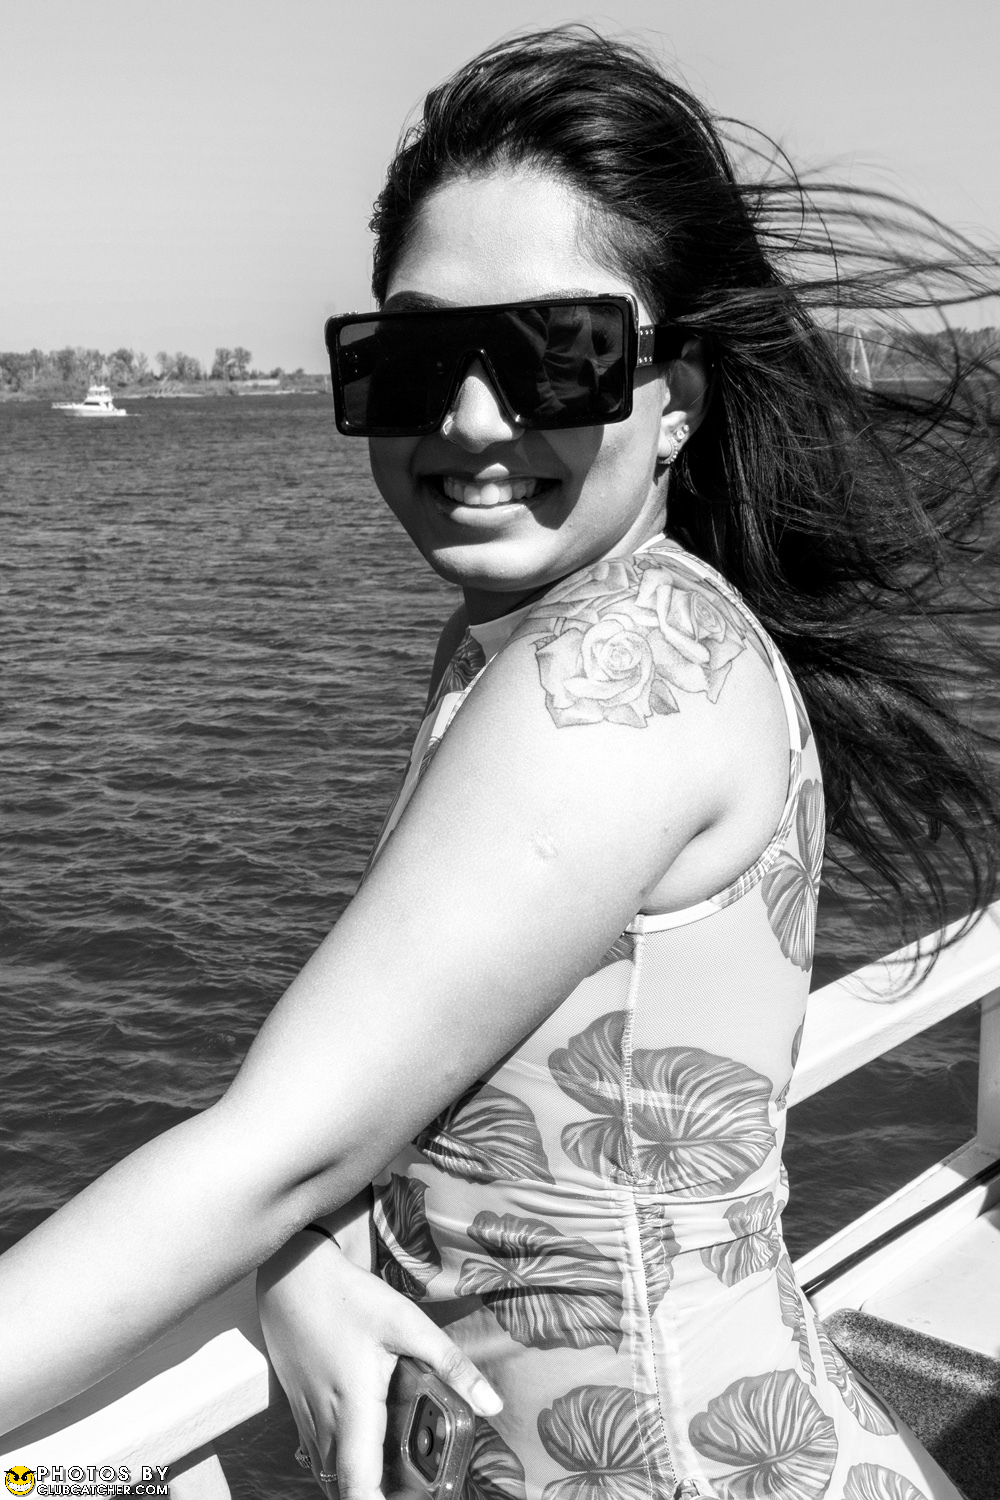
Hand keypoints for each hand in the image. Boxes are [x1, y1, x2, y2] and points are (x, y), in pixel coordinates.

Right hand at [257, 1231, 501, 1499]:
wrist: (291, 1276)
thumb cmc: (349, 1298)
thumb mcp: (407, 1323)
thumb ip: (451, 1364)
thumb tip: (492, 1404)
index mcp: (354, 1412)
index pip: (359, 1489)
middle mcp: (326, 1425)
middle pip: (345, 1490)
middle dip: (376, 1497)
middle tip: (414, 1488)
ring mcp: (307, 1419)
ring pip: (329, 1475)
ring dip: (358, 1484)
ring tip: (398, 1477)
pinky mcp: (299, 1409)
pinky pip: (318, 1455)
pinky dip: (342, 1465)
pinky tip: (367, 1446)